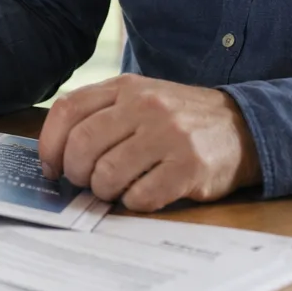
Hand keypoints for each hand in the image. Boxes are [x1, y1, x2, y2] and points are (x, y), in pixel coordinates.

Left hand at [38, 75, 261, 211]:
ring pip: (108, 174)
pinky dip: (134, 202)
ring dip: (105, 191)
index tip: (51, 167)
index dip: (50, 144)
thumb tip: (55, 155)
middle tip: (87, 183)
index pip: (68, 110)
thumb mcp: (140, 100)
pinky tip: (144, 194)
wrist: (242, 128)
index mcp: (126, 88)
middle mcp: (146, 106)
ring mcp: (169, 135)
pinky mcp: (189, 167)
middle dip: (76, 174)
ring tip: (118, 189)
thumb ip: (102, 116)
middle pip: (82, 145)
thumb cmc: (179, 121)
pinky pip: (141, 196)